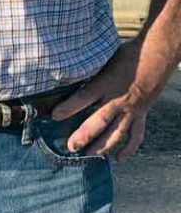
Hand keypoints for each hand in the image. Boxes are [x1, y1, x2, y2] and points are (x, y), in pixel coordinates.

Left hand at [51, 41, 156, 160]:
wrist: (157, 55)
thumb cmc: (127, 54)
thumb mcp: (104, 58)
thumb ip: (89, 71)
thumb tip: (67, 73)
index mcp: (107, 83)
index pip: (84, 97)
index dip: (68, 107)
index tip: (54, 116)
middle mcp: (119, 99)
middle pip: (99, 121)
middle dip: (84, 135)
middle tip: (71, 147)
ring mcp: (132, 109)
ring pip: (117, 132)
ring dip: (102, 145)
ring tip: (88, 155)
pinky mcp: (142, 114)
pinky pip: (136, 135)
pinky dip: (128, 148)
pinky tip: (118, 157)